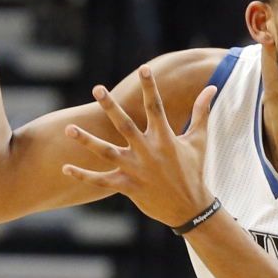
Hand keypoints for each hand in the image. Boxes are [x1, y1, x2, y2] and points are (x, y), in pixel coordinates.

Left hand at [63, 66, 217, 227]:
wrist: (190, 208)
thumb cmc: (193, 171)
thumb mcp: (198, 141)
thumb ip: (201, 113)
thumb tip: (211, 88)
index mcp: (165, 139)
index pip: (156, 108)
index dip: (150, 88)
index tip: (143, 69)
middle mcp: (149, 152)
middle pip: (126, 125)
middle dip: (111, 107)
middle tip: (97, 88)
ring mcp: (136, 170)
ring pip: (107, 153)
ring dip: (87, 141)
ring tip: (69, 128)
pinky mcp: (128, 187)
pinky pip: (101, 180)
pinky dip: (83, 175)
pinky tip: (65, 167)